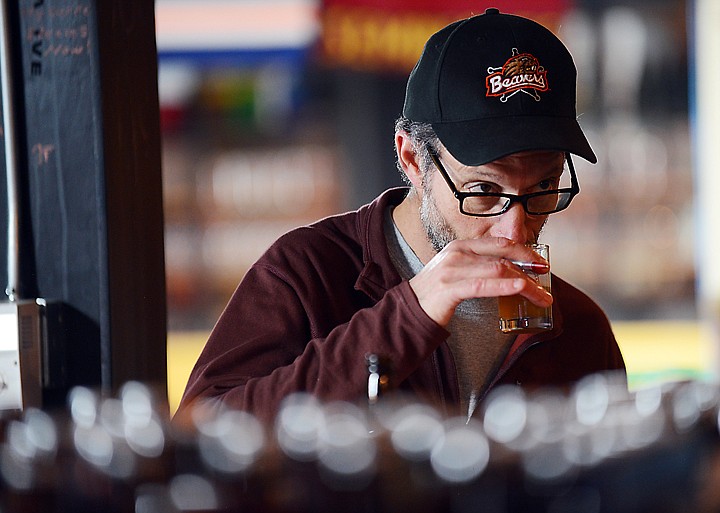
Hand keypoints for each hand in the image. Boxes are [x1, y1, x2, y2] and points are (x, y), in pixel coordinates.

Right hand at [408, 237, 551, 326]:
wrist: (407, 309)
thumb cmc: (435, 294)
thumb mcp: (457, 272)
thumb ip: (479, 267)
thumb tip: (510, 272)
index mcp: (460, 246)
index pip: (499, 243)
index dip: (524, 251)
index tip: (541, 263)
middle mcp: (457, 254)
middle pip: (503, 256)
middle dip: (530, 267)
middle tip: (547, 279)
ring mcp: (452, 270)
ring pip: (499, 270)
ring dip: (526, 284)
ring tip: (541, 296)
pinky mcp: (450, 289)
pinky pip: (484, 285)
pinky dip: (506, 286)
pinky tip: (520, 289)